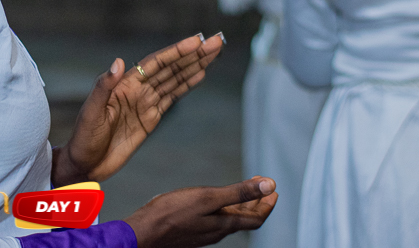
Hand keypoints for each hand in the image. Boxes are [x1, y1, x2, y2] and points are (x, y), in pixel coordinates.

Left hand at [52, 34, 223, 185]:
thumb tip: (118, 62)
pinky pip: (172, 98)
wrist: (86, 163)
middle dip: (194, 55)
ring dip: (194, 66)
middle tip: (217, 41)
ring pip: (175, 80)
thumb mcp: (91, 111)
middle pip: (171, 68)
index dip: (176, 52)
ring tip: (214, 52)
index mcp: (124, 84)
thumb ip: (104, 87)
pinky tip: (200, 75)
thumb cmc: (84, 137)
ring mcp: (145, 103)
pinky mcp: (150, 118)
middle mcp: (137, 89)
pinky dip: (187, 86)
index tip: (197, 41)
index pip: (155, 63)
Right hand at [125, 177, 278, 247]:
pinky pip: (215, 221)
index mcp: (224, 224)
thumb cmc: (172, 214)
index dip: (267, 204)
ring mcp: (203, 233)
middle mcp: (217, 231)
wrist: (145, 232)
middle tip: (263, 189)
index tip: (273, 190)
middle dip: (256, 203)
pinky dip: (223, 210)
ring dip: (240, 206)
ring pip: (229, 220)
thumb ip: (239, 192)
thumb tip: (269, 186)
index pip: (255, 218)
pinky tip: (215, 204)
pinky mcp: (191, 232)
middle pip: (244, 219)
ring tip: (244, 193)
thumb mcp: (208, 198)